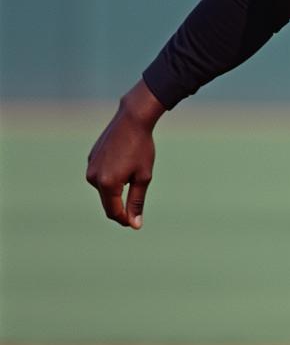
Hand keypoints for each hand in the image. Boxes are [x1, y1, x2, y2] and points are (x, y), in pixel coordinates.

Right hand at [86, 79, 164, 228]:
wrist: (132, 119)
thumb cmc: (141, 148)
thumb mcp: (143, 176)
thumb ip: (136, 201)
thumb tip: (134, 225)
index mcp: (107, 184)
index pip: (113, 212)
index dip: (124, 219)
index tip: (134, 222)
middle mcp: (93, 177)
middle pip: (107, 202)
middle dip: (120, 207)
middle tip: (135, 207)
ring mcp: (90, 167)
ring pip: (104, 189)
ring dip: (116, 190)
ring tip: (133, 174)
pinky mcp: (90, 159)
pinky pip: (101, 175)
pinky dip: (111, 177)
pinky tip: (124, 164)